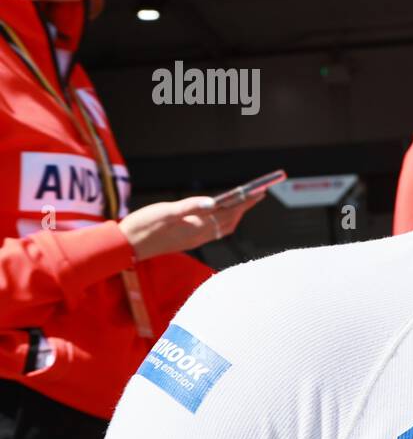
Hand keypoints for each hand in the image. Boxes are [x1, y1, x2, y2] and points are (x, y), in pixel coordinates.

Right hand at [118, 192, 264, 261]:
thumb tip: (213, 202)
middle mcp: (200, 236)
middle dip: (245, 207)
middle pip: (231, 221)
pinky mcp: (188, 241)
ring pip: (224, 228)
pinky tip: (220, 215)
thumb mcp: (165, 212)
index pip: (229, 212)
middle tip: (257, 194)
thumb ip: (189, 207)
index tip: (260, 192)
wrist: (127, 246)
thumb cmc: (143, 226)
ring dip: (236, 215)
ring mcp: (195, 240)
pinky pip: (214, 232)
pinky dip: (224, 222)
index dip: (245, 202)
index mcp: (197, 227)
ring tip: (244, 203)